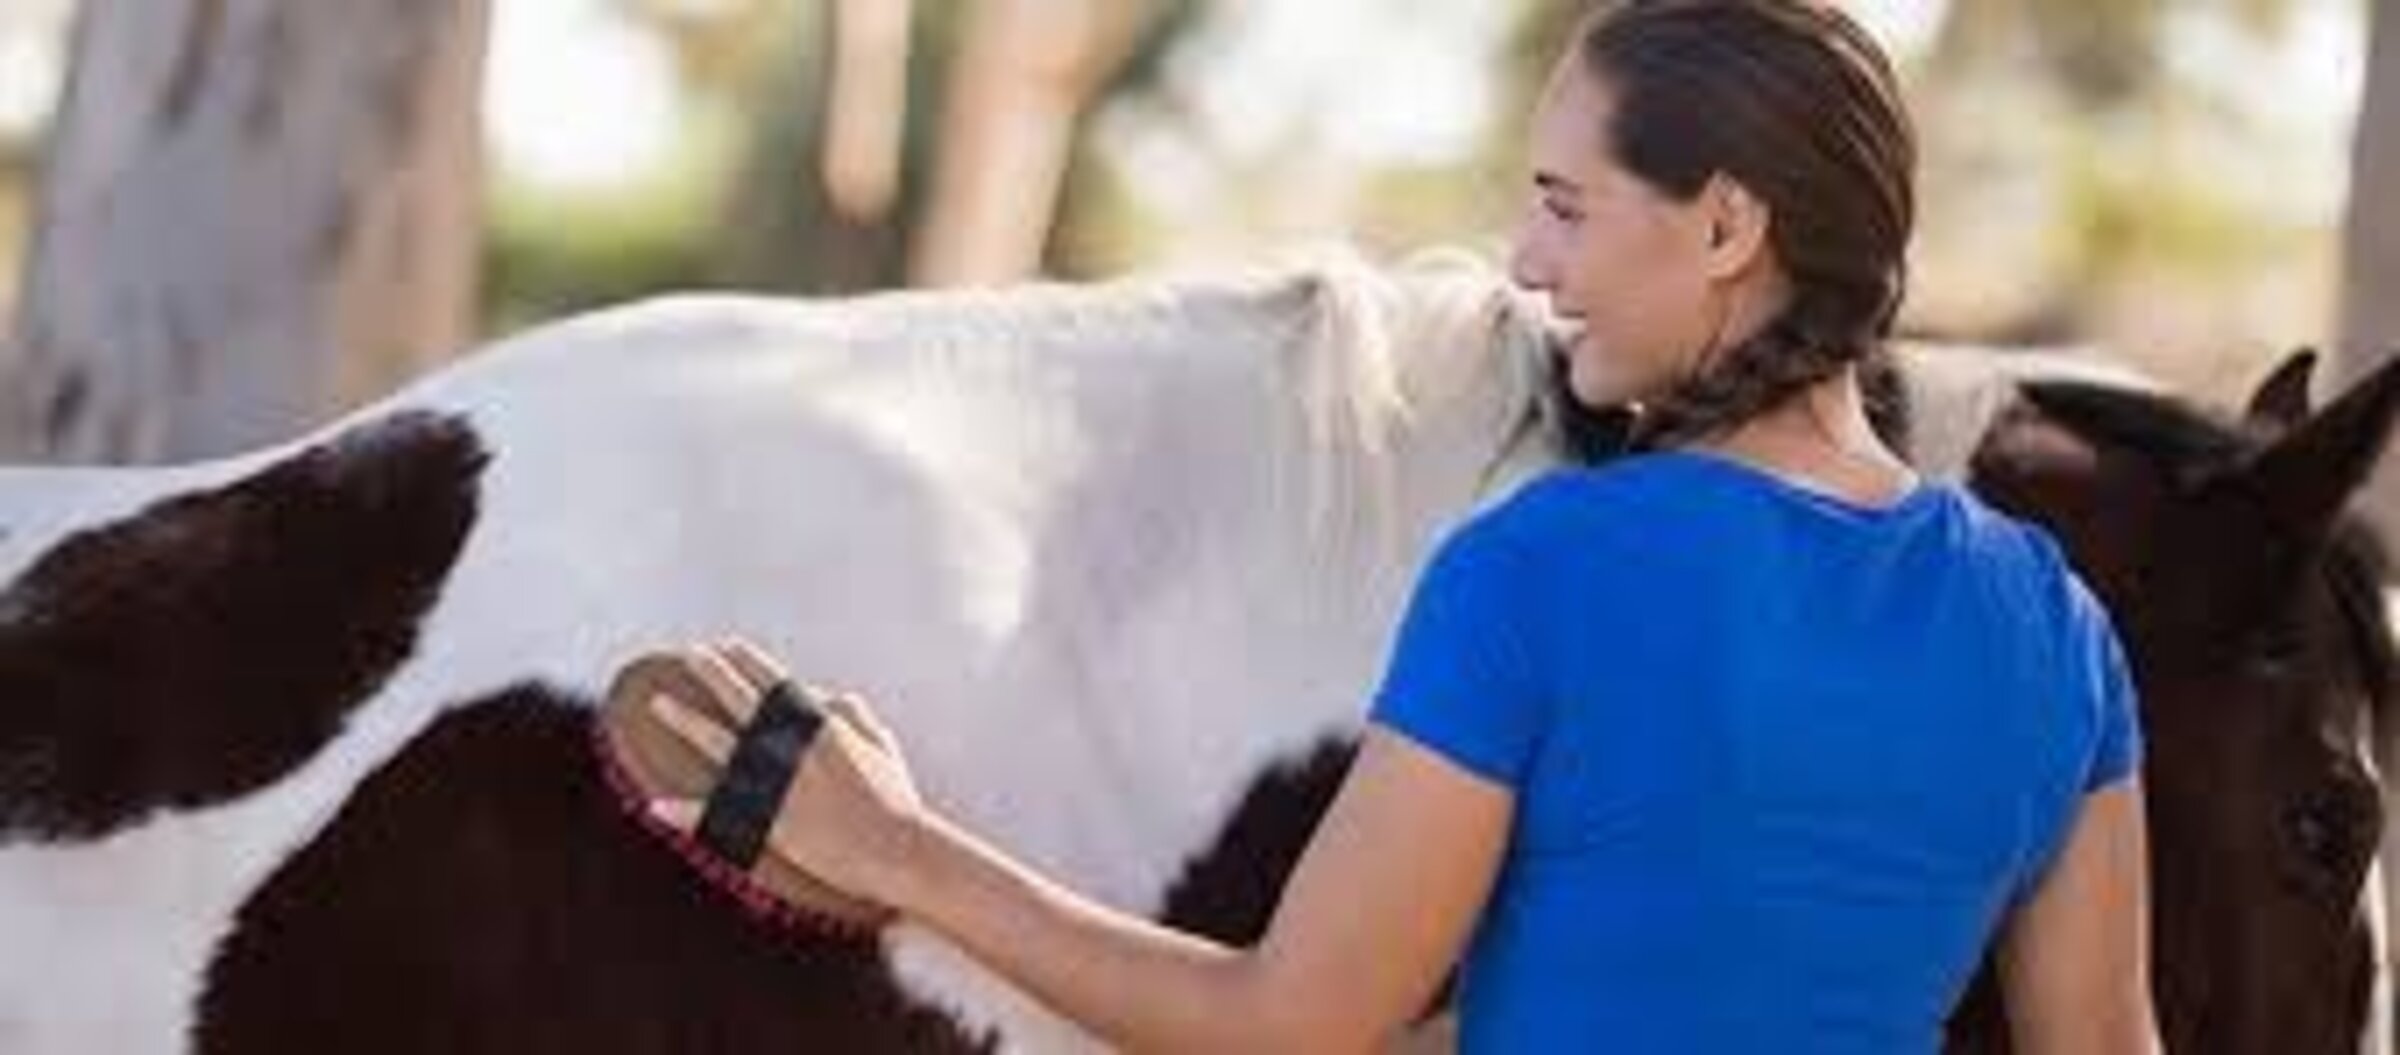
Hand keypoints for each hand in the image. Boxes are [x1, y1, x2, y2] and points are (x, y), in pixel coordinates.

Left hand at [644, 639, 931, 907]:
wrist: (896, 848)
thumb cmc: (895, 799)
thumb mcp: (881, 746)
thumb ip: (855, 716)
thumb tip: (833, 696)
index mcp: (820, 725)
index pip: (776, 683)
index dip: (749, 662)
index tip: (728, 645)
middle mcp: (791, 746)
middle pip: (741, 700)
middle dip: (713, 673)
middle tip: (691, 654)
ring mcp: (774, 781)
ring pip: (718, 743)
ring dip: (686, 719)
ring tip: (659, 702)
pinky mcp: (766, 820)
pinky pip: (716, 813)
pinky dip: (684, 811)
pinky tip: (655, 805)